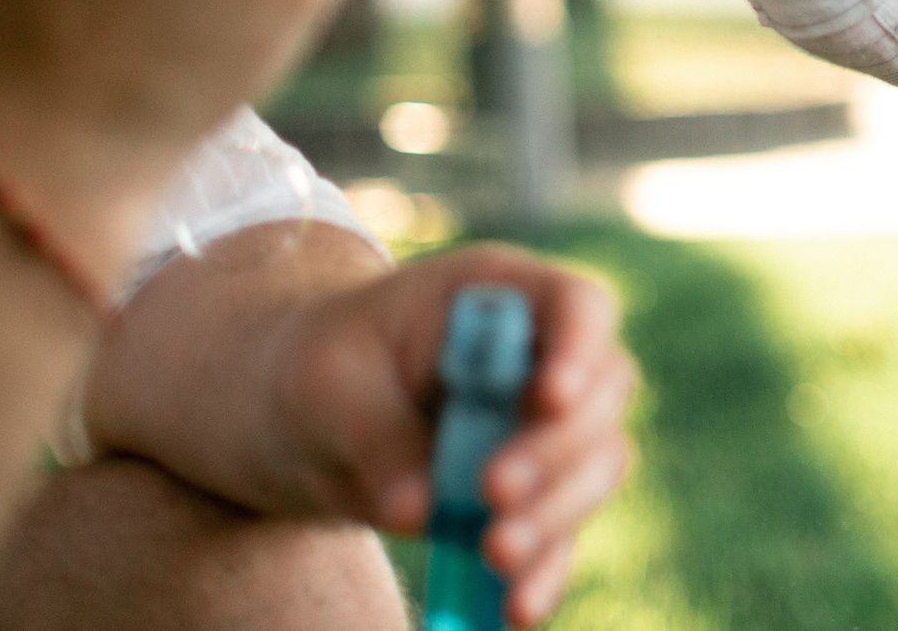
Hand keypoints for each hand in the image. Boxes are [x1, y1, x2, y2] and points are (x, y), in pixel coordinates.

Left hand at [263, 246, 633, 627]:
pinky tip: (516, 611)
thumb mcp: (326, 384)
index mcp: (500, 297)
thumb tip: (421, 510)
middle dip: (555, 450)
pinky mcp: (534, 497)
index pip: (575, 306)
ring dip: (556, 515)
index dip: (579, 346)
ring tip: (495, 554)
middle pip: (597, 397)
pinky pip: (560, 535)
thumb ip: (376, 435)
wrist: (300, 419)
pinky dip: (544, 573)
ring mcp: (545, 431)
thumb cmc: (317, 371)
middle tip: (493, 494)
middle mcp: (542, 359)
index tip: (549, 398)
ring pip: (595, 468)